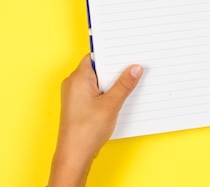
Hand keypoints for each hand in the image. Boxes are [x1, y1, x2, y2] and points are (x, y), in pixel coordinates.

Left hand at [48, 55, 142, 186]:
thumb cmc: (85, 132)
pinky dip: (107, 92)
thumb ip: (124, 84)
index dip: (112, 54)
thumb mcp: (111, 104)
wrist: (74, 156)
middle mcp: (74, 84)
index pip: (96, 56)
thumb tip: (135, 68)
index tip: (128, 54)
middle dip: (115, 70)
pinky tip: (118, 99)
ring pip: (98, 81)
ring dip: (112, 83)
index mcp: (78, 78)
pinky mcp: (79, 104)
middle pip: (98, 68)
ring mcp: (75, 95)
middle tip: (132, 70)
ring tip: (127, 87)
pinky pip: (96, 91)